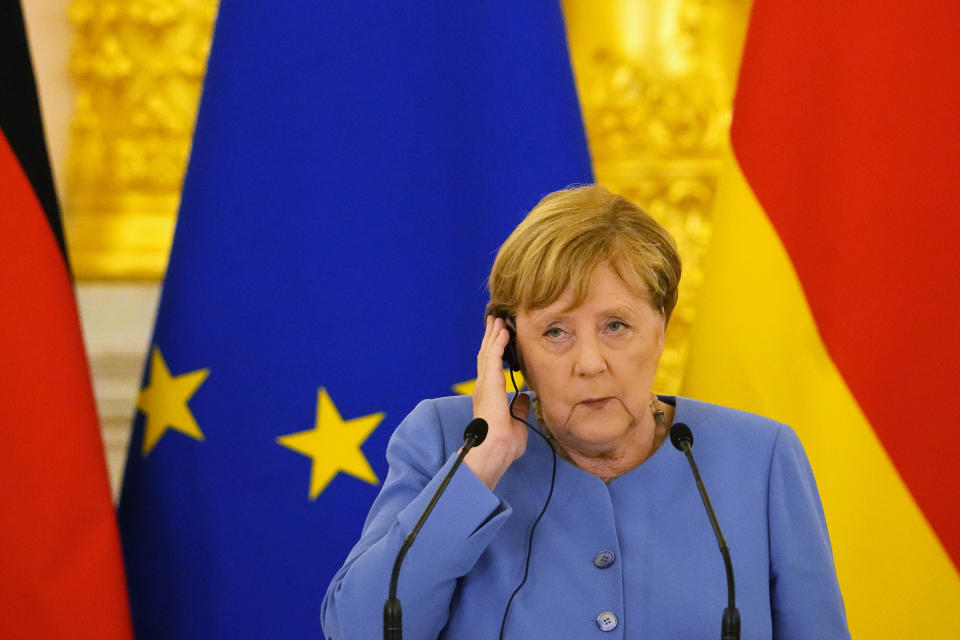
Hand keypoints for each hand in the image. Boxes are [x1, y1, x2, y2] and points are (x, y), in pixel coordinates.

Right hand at [464, 315, 529, 489]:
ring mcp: (485, 385)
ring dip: (493, 335)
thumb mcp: (516, 423)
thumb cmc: (503, 445)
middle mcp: (483, 388)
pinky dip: (497, 342)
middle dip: (491, 337)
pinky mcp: (489, 384)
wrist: (494, 450)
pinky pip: (493, 357)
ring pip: (488, 352)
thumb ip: (518, 408)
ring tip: (497, 320)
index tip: (500, 338)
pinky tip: (503, 331)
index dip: (494, 351)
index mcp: (489, 396)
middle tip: (495, 320)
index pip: (491, 368)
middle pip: (487, 355)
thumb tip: (523, 398)